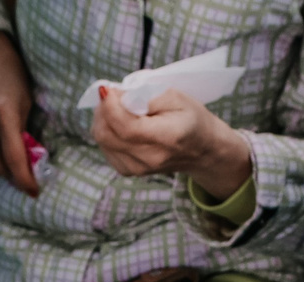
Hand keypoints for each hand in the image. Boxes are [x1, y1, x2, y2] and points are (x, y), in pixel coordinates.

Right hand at [0, 31, 39, 196]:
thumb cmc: (10, 71)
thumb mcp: (24, 99)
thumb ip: (23, 127)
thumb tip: (27, 153)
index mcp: (4, 116)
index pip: (14, 159)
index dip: (24, 179)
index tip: (34, 191)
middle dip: (10, 176)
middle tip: (23, 175)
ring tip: (10, 159)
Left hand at [91, 87, 250, 201]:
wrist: (201, 150)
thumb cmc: (191, 118)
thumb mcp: (176, 97)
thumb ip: (145, 95)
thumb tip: (116, 95)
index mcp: (165, 138)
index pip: (125, 127)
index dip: (110, 106)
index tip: (107, 88)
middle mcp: (148, 158)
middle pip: (107, 135)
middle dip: (102, 110)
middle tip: (111, 95)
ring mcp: (136, 168)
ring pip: (102, 141)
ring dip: (103, 119)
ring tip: (117, 106)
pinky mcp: (128, 171)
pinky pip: (105, 148)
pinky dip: (106, 131)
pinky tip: (118, 122)